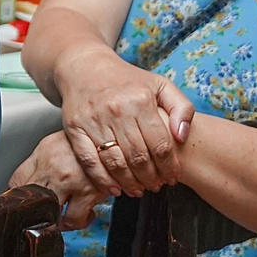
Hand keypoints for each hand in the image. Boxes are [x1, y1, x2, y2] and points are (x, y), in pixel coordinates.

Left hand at [10, 132, 111, 229]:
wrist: (117, 134)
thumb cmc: (89, 141)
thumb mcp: (59, 144)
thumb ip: (41, 162)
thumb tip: (27, 185)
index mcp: (43, 153)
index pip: (16, 182)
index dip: (17, 198)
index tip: (22, 205)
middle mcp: (53, 167)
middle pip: (30, 202)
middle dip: (34, 214)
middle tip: (41, 217)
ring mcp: (70, 180)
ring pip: (51, 215)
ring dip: (56, 221)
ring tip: (63, 217)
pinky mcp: (88, 191)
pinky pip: (75, 219)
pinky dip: (78, 222)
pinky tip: (84, 214)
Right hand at [54, 48, 193, 197]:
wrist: (85, 66)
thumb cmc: (127, 80)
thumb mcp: (160, 85)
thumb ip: (181, 108)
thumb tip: (182, 135)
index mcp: (141, 100)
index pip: (160, 144)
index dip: (169, 166)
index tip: (173, 178)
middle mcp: (117, 110)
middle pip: (139, 157)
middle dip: (151, 178)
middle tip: (156, 187)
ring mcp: (93, 120)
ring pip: (115, 163)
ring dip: (130, 183)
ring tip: (139, 190)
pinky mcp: (74, 128)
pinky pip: (90, 161)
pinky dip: (103, 180)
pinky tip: (115, 188)